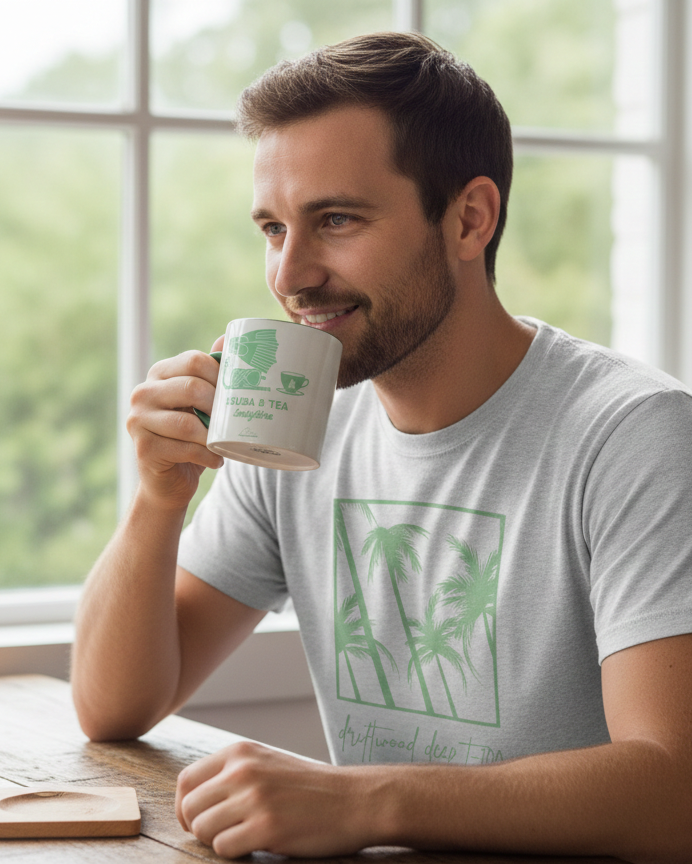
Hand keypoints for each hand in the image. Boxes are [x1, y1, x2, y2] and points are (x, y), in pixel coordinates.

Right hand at [127, 336, 225, 509]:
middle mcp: (143, 392)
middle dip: (220, 406)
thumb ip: (211, 373)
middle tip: (236, 420)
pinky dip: (207, 455)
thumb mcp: (202, 403)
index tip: (238, 393)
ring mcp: (138, 420)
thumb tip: (230, 337)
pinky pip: (184, 448)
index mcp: (160, 374)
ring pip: (188, 423)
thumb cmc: (190, 437)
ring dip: (215, 436)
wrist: (168, 480)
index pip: (194, 360)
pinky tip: (217, 460)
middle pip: (192, 388)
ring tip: (227, 443)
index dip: (222, 376)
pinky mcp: (143, 448)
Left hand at [176, 741, 376, 858]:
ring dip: (218, 841)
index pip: (187, 781)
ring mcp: (254, 798)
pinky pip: (224, 848)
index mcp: (240, 752)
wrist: (353, 799)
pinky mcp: (266, 827)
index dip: (185, 807)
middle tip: (221, 835)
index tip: (196, 821)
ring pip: (203, 830)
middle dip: (198, 828)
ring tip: (243, 837)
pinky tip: (257, 845)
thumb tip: (191, 801)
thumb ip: (232, 774)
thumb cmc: (309, 788)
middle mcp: (243, 771)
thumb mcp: (266, 764)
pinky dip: (235, 853)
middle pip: (190, 808)